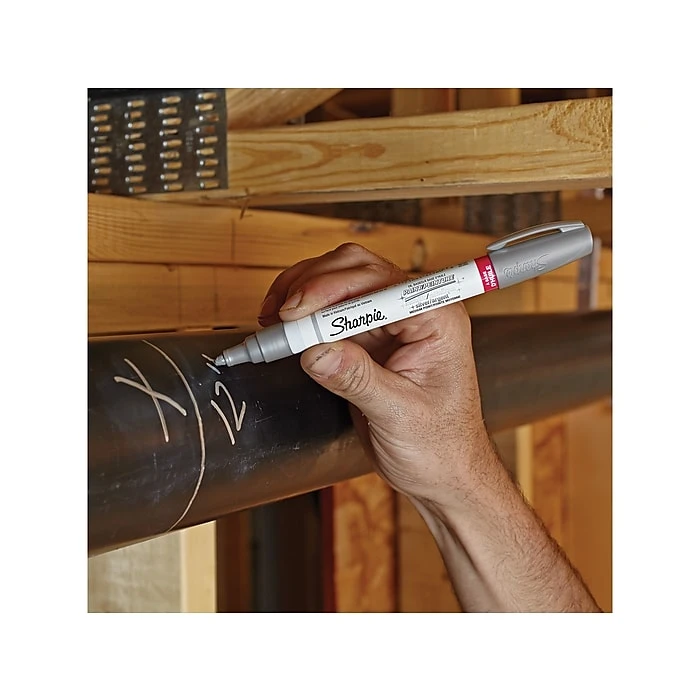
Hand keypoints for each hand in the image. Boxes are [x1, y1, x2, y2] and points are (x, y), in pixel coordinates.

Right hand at [258, 243, 496, 507]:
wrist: (443, 473)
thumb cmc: (441, 447)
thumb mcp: (399, 416)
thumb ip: (358, 380)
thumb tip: (317, 350)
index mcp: (436, 319)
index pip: (379, 283)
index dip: (333, 291)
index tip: (298, 313)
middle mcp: (414, 311)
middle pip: (355, 269)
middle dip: (311, 287)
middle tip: (280, 318)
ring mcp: (389, 323)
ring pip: (337, 283)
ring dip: (301, 295)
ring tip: (274, 322)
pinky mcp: (367, 339)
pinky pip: (330, 313)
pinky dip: (303, 317)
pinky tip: (284, 331)